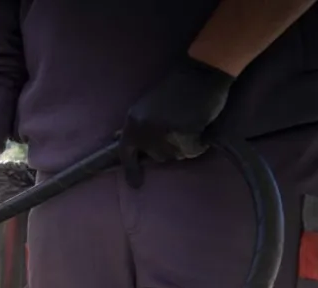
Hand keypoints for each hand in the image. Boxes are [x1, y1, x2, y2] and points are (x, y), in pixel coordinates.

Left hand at [119, 54, 234, 187]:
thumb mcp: (147, 107)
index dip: (130, 169)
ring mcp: (163, 132)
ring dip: (184, 146)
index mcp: (132, 121)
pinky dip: (198, 144)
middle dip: (168, 148)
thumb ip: (136, 126)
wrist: (201, 72)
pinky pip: (191, 150)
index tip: (135, 184)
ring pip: (174, 155)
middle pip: (156, 156)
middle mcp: (144, 129)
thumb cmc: (176, 88)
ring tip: (190, 124)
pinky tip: (200, 126)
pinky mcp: (183, 132)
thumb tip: (116, 139)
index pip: (126, 151)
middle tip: (178, 127)